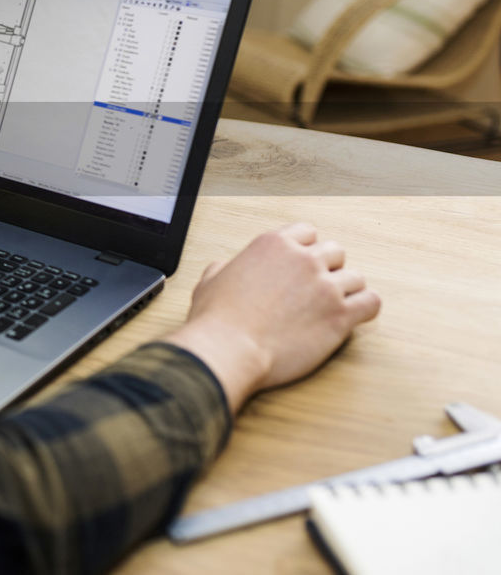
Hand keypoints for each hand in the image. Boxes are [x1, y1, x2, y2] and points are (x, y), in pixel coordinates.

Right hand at [166, 223, 379, 412]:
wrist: (229, 349)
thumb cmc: (217, 320)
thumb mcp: (209, 281)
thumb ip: (223, 268)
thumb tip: (223, 268)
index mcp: (273, 245)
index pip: (307, 232)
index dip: (306, 249)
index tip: (303, 265)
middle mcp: (303, 259)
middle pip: (335, 252)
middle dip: (328, 269)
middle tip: (316, 290)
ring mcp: (325, 287)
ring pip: (356, 277)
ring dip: (346, 291)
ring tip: (332, 307)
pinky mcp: (340, 315)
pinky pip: (371, 302)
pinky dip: (365, 308)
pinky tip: (352, 317)